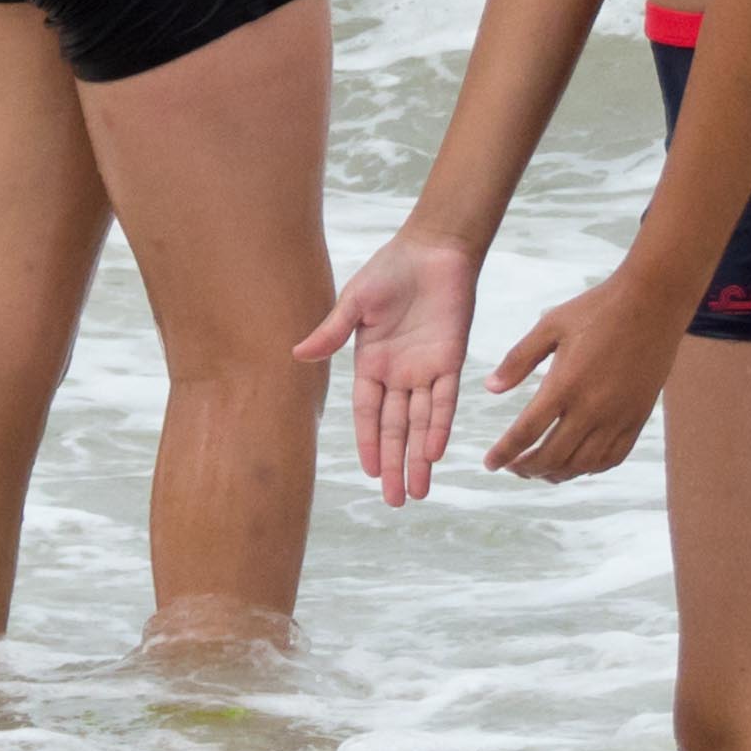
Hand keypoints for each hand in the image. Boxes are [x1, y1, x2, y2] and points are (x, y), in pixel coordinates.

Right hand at [293, 234, 481, 505]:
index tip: (368, 473)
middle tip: (395, 502)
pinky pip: (445, 400)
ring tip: (418, 492)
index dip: (368, 443)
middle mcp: (399, 374)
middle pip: (395, 428)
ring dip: (419, 457)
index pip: (368, 414)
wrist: (434, 249)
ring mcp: (426, 369)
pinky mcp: (452, 360)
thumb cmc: (391, 270)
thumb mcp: (354, 303)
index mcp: (371, 363)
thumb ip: (332, 333)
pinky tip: (434, 452)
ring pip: (421, 423)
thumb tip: (298, 356)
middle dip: (394, 464)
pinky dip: (440, 425)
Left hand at [482, 264, 691, 482]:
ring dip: (556, 474)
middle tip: (513, 467)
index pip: (526, 432)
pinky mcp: (637, 418)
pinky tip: (576, 464)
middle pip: (552, 456)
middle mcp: (592, 408)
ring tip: (540, 471)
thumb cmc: (597, 309)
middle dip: (526, 468)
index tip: (490, 463)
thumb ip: (518, 359)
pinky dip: (589, 469)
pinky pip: (612, 458)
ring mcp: (618, 417)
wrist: (652, 303)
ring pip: (582, 464)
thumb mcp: (550, 325)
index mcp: (564, 384)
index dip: (504, 453)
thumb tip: (490, 388)